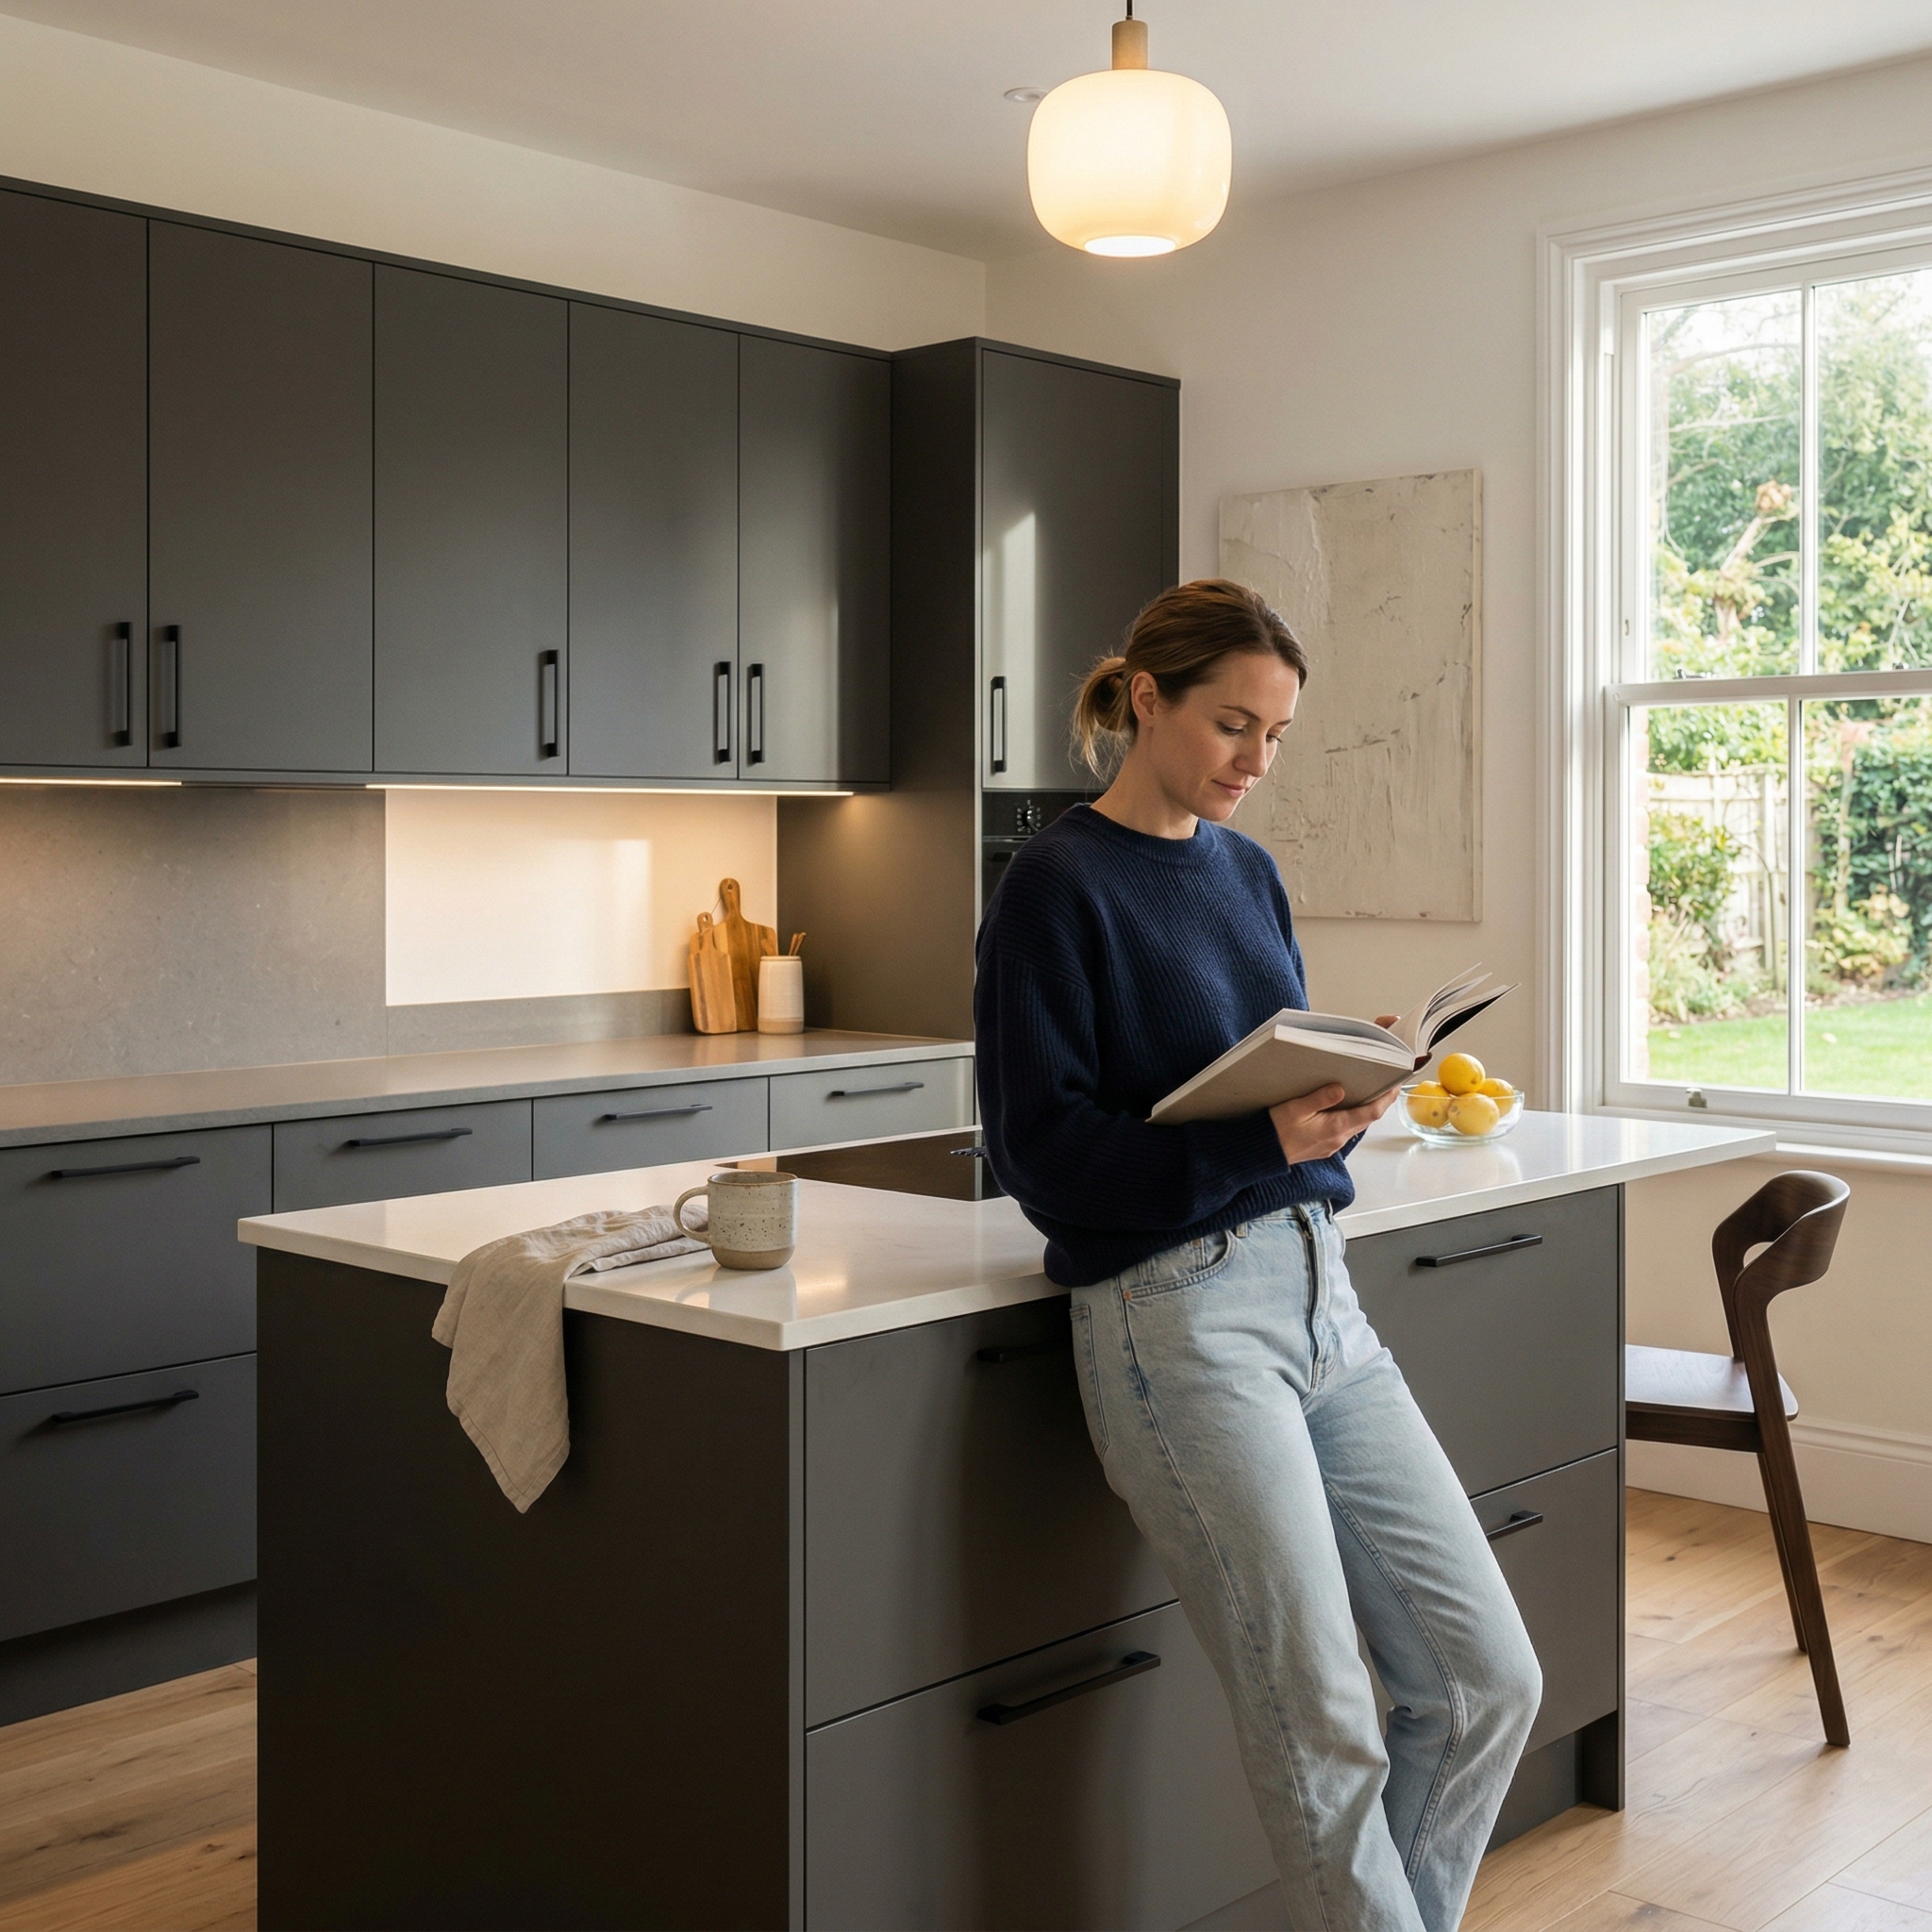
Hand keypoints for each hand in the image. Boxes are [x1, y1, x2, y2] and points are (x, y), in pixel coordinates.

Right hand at [1269, 1080, 1399, 1164]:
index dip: (1386, 1099)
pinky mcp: (1324, 1146)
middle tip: (1384, 1084)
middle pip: (1367, 1119)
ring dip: (1364, 1110)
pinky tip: (1343, 1107)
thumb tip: (1340, 1088)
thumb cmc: (1276, 1130)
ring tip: (1366, 1092)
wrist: (1263, 1153)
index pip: (1371, 1113)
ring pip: (1356, 1125)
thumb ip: (1320, 1098)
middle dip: (1378, 1102)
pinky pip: (1344, 1130)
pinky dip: (1350, 1117)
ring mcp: (1332, 1145)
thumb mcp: (1296, 1109)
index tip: (1395, 1085)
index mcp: (1336, 1127)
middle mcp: (1338, 1139)